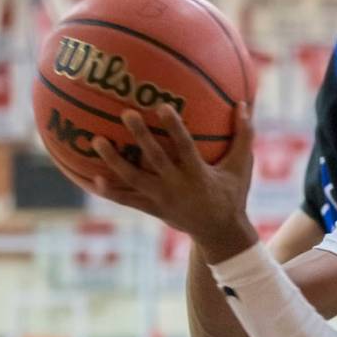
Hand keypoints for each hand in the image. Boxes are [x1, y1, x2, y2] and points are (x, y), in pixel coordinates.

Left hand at [72, 102, 258, 263]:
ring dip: (114, 161)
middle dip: (141, 136)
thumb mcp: (241, 167)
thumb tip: (244, 103)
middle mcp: (177, 186)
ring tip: (97, 141)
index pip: (185, 147)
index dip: (174, 127)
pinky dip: (110, 191)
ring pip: (133, 179)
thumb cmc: (232, 194)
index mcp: (199, 174)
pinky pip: (127, 199)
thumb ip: (244, 135)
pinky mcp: (152, 208)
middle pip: (155, 159)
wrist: (219, 233)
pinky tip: (92, 178)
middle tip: (127, 113)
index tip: (162, 106)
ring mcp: (162, 199)